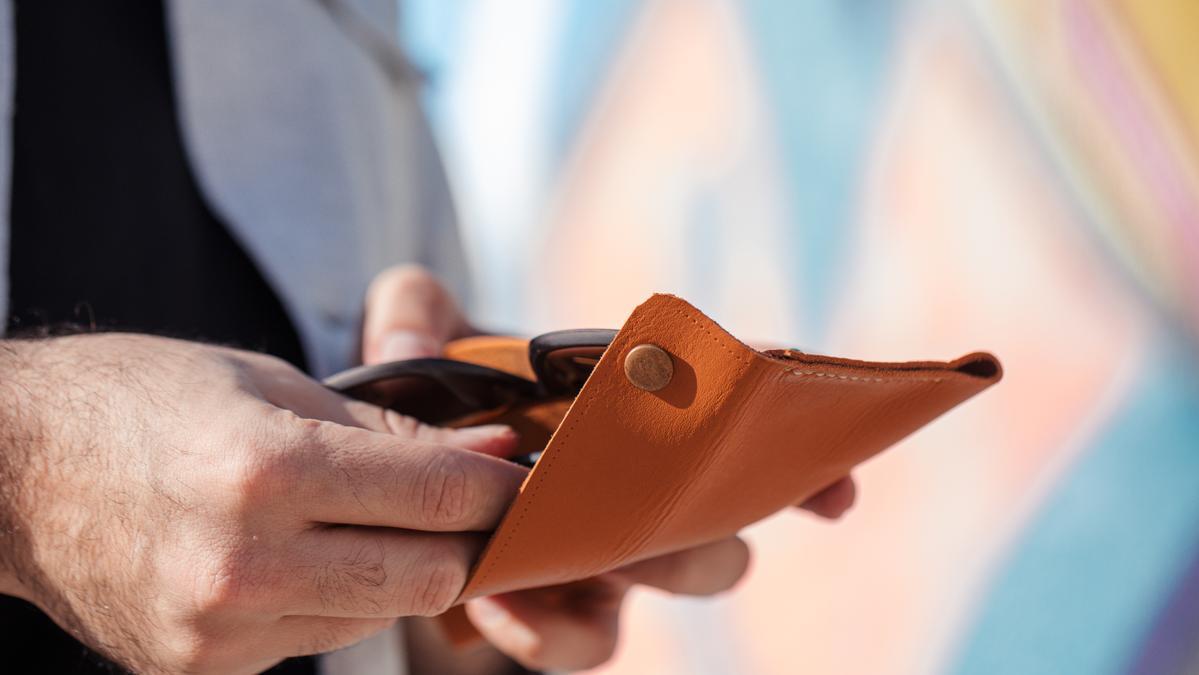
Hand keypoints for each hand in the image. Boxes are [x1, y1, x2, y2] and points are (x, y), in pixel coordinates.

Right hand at [0, 332, 525, 673]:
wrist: (13, 471)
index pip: (440, 497)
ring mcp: (220, 631)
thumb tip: (488, 457)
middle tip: (466, 503)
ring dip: (398, 569)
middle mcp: (244, 563)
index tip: (524, 476)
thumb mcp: (270, 383)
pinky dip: (335, 599)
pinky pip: (319, 637)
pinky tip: (302, 555)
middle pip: (429, 576)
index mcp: (265, 469)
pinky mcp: (205, 668)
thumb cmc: (144, 398)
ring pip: (380, 615)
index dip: (501, 488)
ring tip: (366, 519)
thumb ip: (387, 433)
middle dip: (465, 540)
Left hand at [364, 265, 855, 672]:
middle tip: (652, 506)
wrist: (397, 463)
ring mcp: (612, 553)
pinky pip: (584, 642)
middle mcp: (645, 485)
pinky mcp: (560, 609)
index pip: (737, 426)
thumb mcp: (417, 330)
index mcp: (636, 409)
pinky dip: (544, 632)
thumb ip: (413, 312)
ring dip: (636, 575)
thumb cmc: (435, 391)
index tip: (836, 490)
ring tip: (550, 557)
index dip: (800, 459)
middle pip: (724, 522)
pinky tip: (489, 604)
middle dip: (710, 522)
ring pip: (677, 586)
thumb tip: (411, 353)